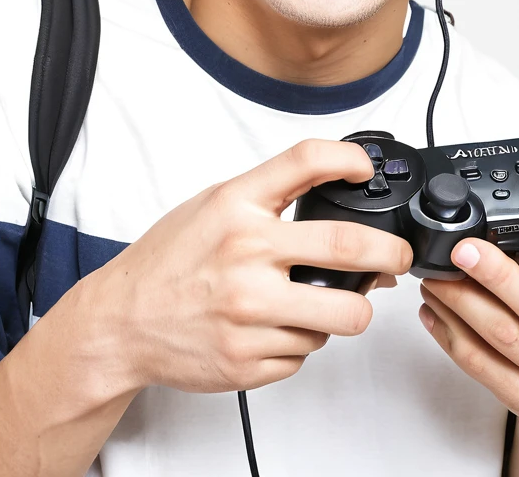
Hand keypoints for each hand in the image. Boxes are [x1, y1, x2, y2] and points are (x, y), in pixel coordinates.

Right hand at [81, 139, 412, 395]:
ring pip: (343, 316)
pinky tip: (273, 326)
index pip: (306, 162)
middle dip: (391, 255)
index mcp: (237, 207)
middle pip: (351, 249)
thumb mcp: (215, 205)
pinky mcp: (249, 360)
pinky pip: (306, 353)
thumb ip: (272, 198)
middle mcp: (246, 255)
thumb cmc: (169, 260)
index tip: (366, 169)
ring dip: (346, 311)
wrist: (121, 321)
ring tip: (324, 302)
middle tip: (397, 258)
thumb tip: (341, 201)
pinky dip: (302, 341)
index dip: (349, 159)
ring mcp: (250, 312)